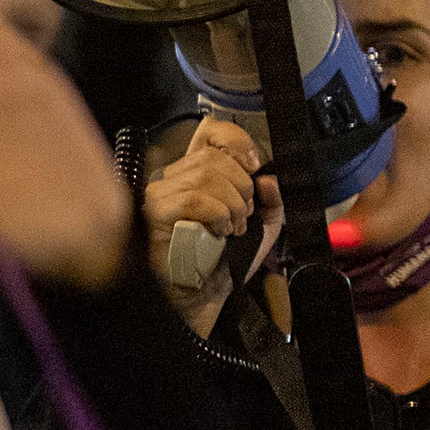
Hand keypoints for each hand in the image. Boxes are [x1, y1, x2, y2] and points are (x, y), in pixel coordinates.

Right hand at [144, 115, 282, 334]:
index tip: (255, 167)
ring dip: (233, 205)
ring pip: (206, 175)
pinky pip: (193, 198)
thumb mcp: (263, 229)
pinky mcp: (155, 213)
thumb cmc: (226, 261)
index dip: (237, 141)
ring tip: (232, 228)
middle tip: (244, 216)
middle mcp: (175, 177)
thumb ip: (275, 203)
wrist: (204, 297)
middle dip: (242, 187)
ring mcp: (161, 194)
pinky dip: (218, 214)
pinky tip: (220, 233)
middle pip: (215, 156)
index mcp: (198, 173)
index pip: (211, 132)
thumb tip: (271, 180)